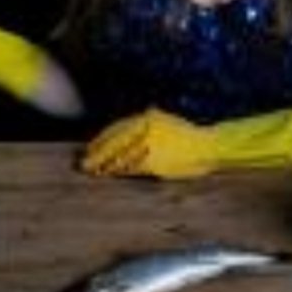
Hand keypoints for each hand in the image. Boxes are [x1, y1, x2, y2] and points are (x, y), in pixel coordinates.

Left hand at [80, 107, 216, 178]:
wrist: (209, 145)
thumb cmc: (188, 138)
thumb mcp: (164, 123)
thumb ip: (146, 126)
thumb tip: (122, 136)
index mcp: (148, 117)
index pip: (119, 128)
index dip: (102, 139)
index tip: (89, 147)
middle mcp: (147, 128)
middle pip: (116, 141)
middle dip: (98, 152)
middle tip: (82, 162)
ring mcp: (151, 144)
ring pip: (121, 155)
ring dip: (105, 163)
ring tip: (91, 171)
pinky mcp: (155, 160)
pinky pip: (132, 167)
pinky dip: (119, 171)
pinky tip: (110, 175)